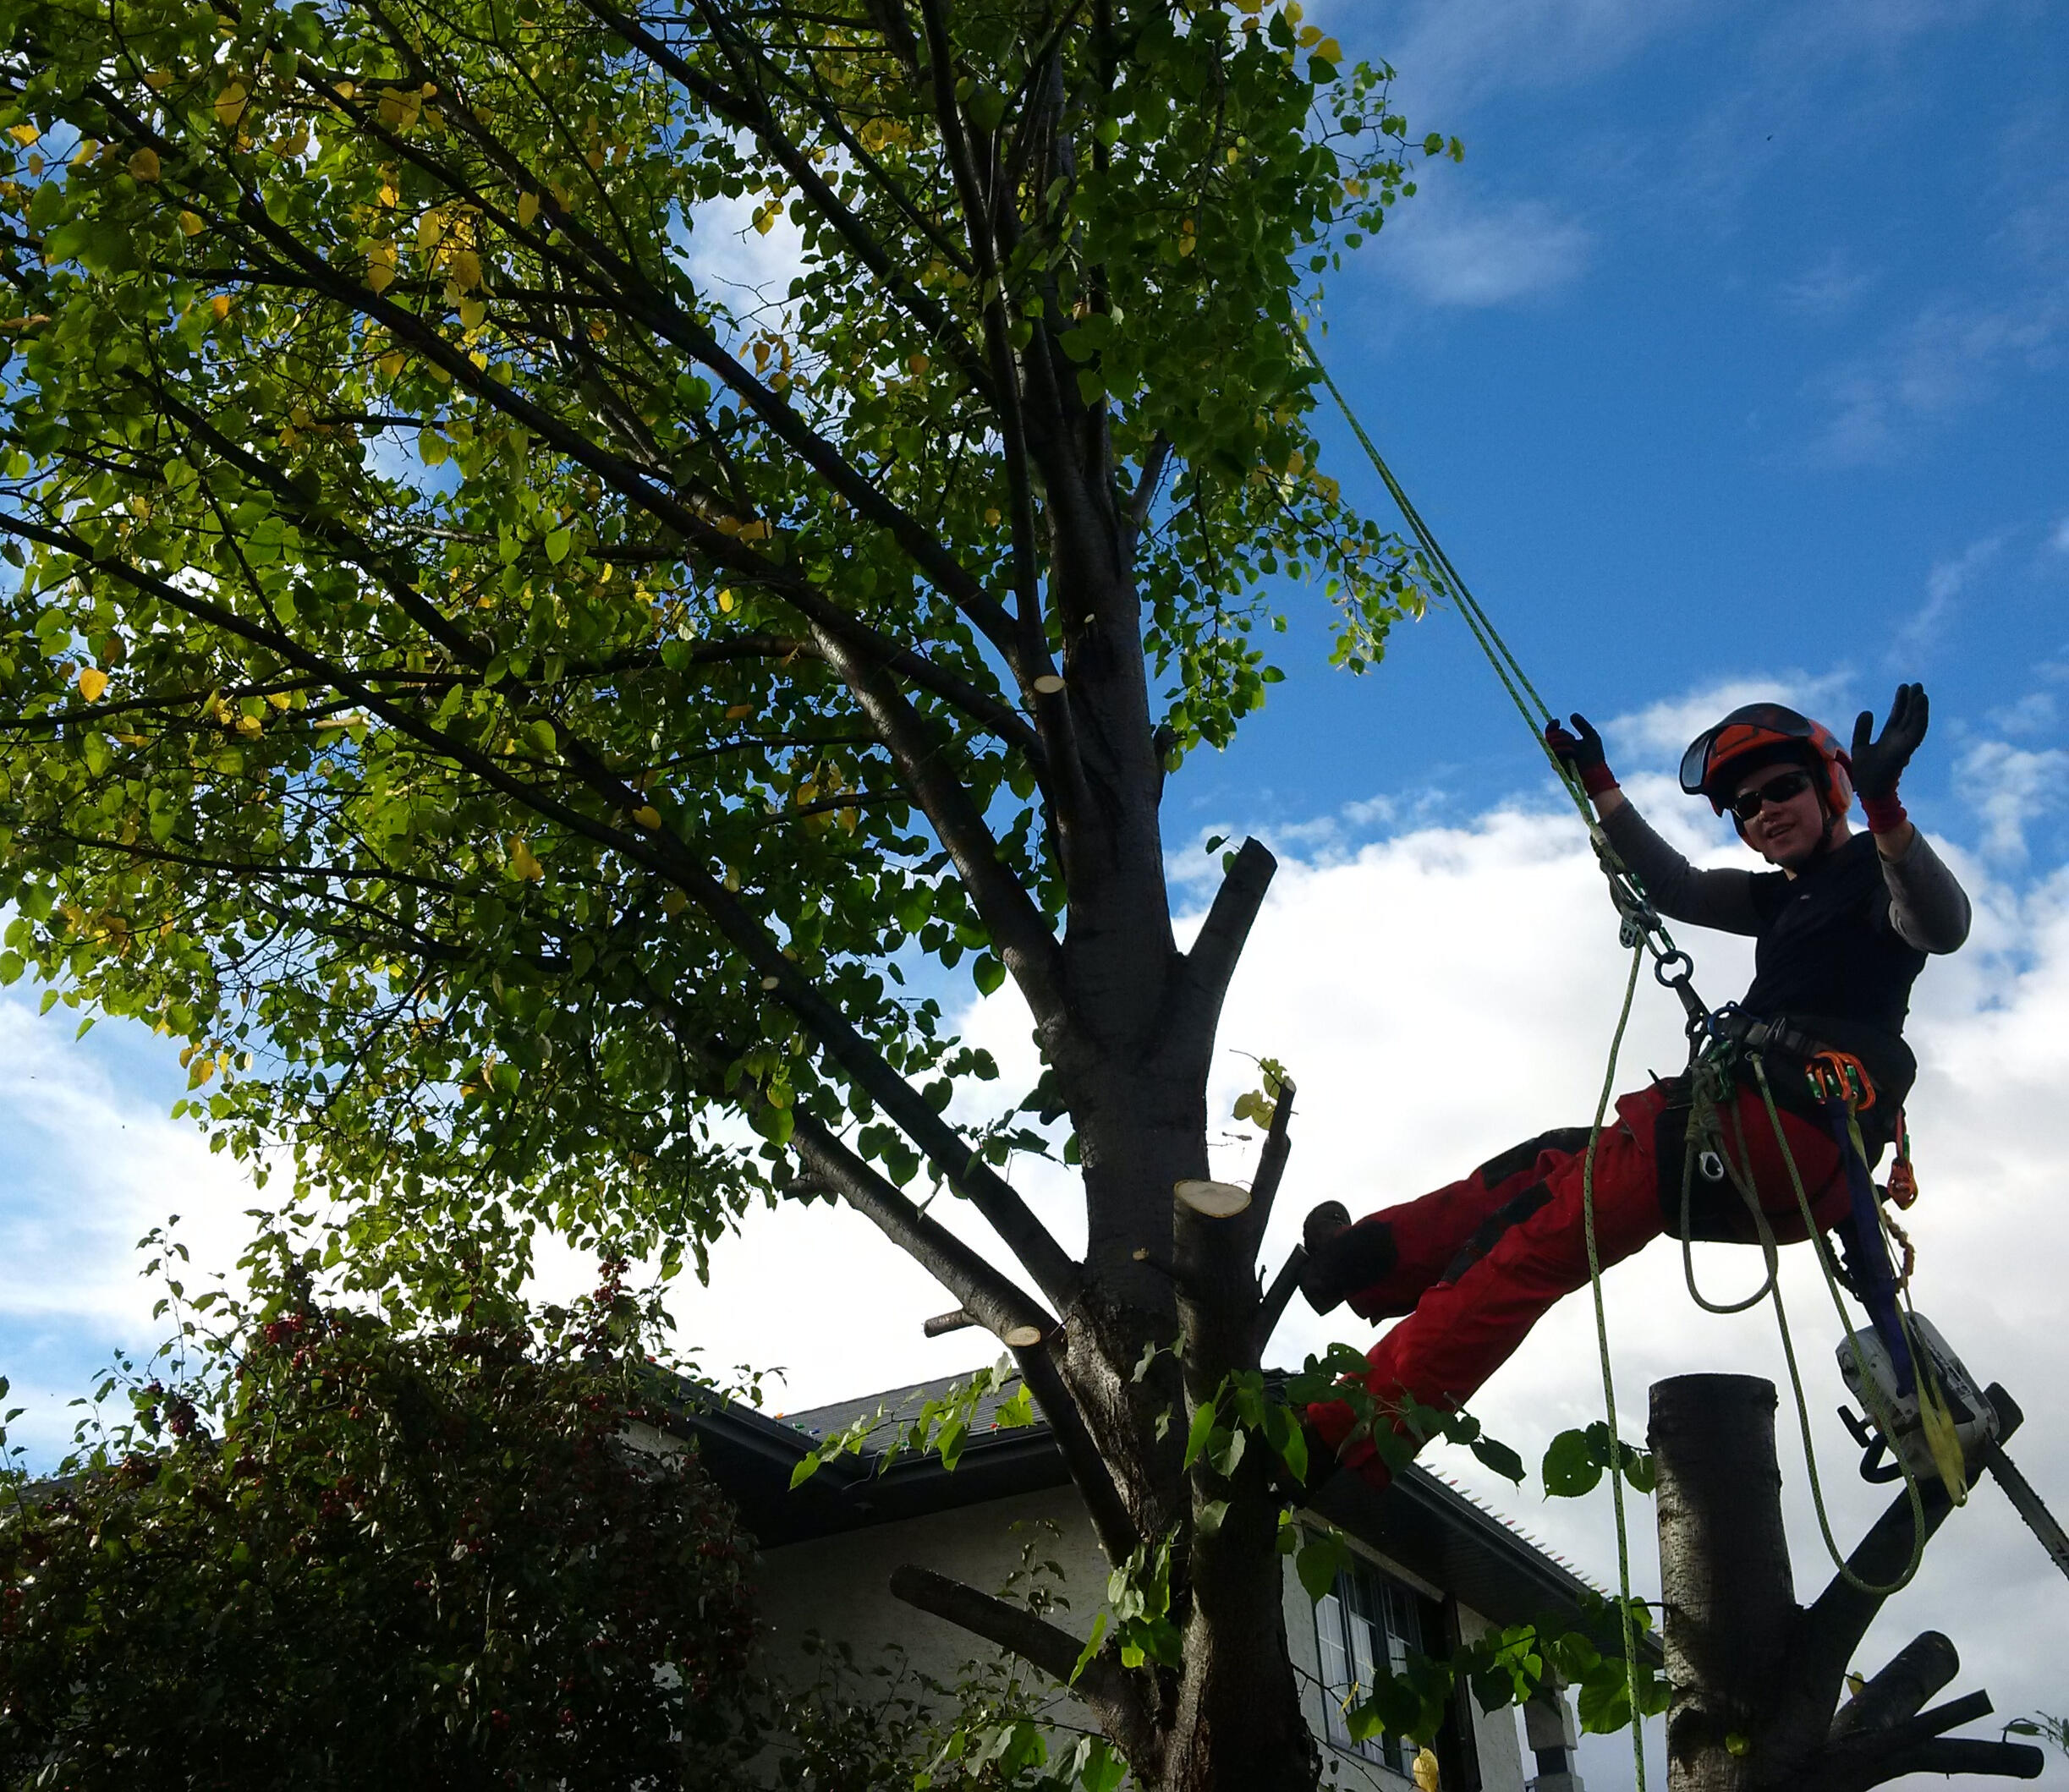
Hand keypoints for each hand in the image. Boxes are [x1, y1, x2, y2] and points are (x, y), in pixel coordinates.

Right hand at [1545, 713, 1616, 797]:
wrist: (1596, 771)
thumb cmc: (1595, 756)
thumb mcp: (1591, 735)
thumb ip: (1582, 725)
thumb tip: (1571, 715)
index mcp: (1566, 743)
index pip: (1553, 733)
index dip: (1552, 725)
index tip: (1557, 720)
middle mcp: (1559, 750)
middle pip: (1549, 736)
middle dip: (1560, 735)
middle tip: (1570, 737)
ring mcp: (1557, 758)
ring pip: (1552, 743)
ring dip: (1564, 742)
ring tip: (1575, 748)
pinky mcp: (1557, 766)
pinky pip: (1555, 752)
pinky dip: (1564, 750)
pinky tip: (1573, 752)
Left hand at [1850, 684, 1927, 801]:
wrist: (1869, 791)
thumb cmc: (1866, 773)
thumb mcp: (1860, 746)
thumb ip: (1863, 730)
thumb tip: (1867, 711)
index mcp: (1890, 738)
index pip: (1898, 716)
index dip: (1901, 702)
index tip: (1904, 687)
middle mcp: (1899, 740)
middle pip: (1909, 716)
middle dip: (1912, 700)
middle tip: (1916, 684)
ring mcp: (1904, 745)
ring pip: (1915, 722)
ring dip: (1919, 707)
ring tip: (1921, 692)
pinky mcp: (1906, 750)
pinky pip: (1916, 732)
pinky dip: (1920, 718)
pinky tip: (1920, 705)